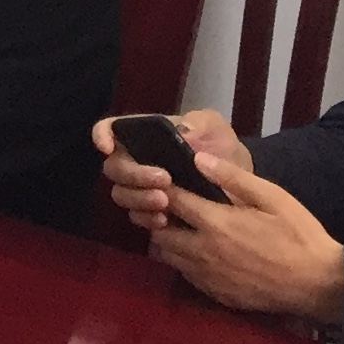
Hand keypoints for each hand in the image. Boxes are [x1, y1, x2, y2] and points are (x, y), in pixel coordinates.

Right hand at [94, 108, 250, 232]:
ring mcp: (141, 189)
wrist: (241, 185)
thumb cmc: (221, 149)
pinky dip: (147, 219)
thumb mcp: (215, 128)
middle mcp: (136, 161)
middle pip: (114, 168)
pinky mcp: (151, 213)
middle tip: (163, 180)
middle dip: (133, 174)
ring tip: (165, 201)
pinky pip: (137, 217)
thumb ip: (201, 123)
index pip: (111, 129)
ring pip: (122, 194)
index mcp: (145, 136)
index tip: (107, 147)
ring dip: (139, 198)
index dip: (102, 135)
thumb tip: (183, 130)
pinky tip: (165, 220)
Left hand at [149, 164, 343, 320]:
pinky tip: (198, 253)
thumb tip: (198, 158)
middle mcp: (203, 251)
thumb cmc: (299, 236)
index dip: (160, 189)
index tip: (160, 181)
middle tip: (166, 207)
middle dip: (156, 218)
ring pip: (167, 257)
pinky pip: (185, 275)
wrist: (320, 285)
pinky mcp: (216, 295)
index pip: (171, 201)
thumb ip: (233, 178)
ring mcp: (207, 276)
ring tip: (180, 229)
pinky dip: (183, 262)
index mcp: (215, 223)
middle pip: (158, 233)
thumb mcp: (273, 198)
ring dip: (167, 241)